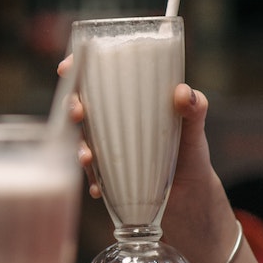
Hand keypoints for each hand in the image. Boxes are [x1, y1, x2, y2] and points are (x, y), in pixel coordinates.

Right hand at [56, 57, 211, 206]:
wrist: (192, 193)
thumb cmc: (190, 152)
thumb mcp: (194, 128)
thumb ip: (195, 108)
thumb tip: (183, 92)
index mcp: (126, 102)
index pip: (95, 80)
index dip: (76, 70)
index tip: (67, 69)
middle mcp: (110, 122)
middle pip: (79, 107)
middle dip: (70, 107)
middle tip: (78, 113)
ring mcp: (106, 148)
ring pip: (80, 141)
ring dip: (78, 147)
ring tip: (88, 157)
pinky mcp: (107, 174)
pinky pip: (92, 175)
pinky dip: (92, 180)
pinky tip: (97, 187)